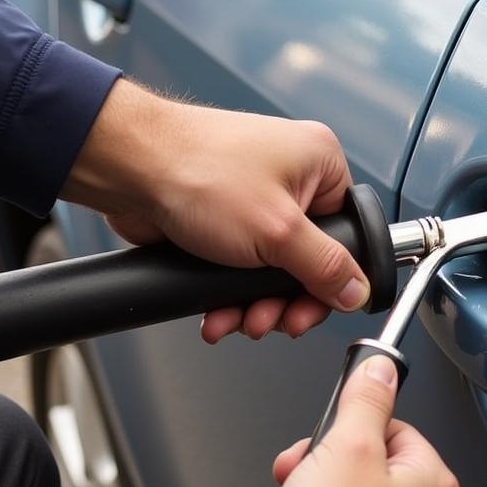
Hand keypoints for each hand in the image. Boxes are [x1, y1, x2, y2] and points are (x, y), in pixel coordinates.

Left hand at [61, 79, 368, 341]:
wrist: (130, 169)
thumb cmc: (198, 171)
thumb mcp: (277, 231)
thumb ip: (324, 266)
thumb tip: (356, 291)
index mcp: (319, 164)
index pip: (347, 235)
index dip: (331, 280)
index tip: (312, 309)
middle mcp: (291, 179)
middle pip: (308, 262)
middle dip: (284, 301)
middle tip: (271, 322)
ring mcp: (255, 200)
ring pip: (270, 272)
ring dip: (253, 306)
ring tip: (238, 320)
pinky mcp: (224, 221)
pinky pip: (239, 270)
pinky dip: (229, 296)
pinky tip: (218, 314)